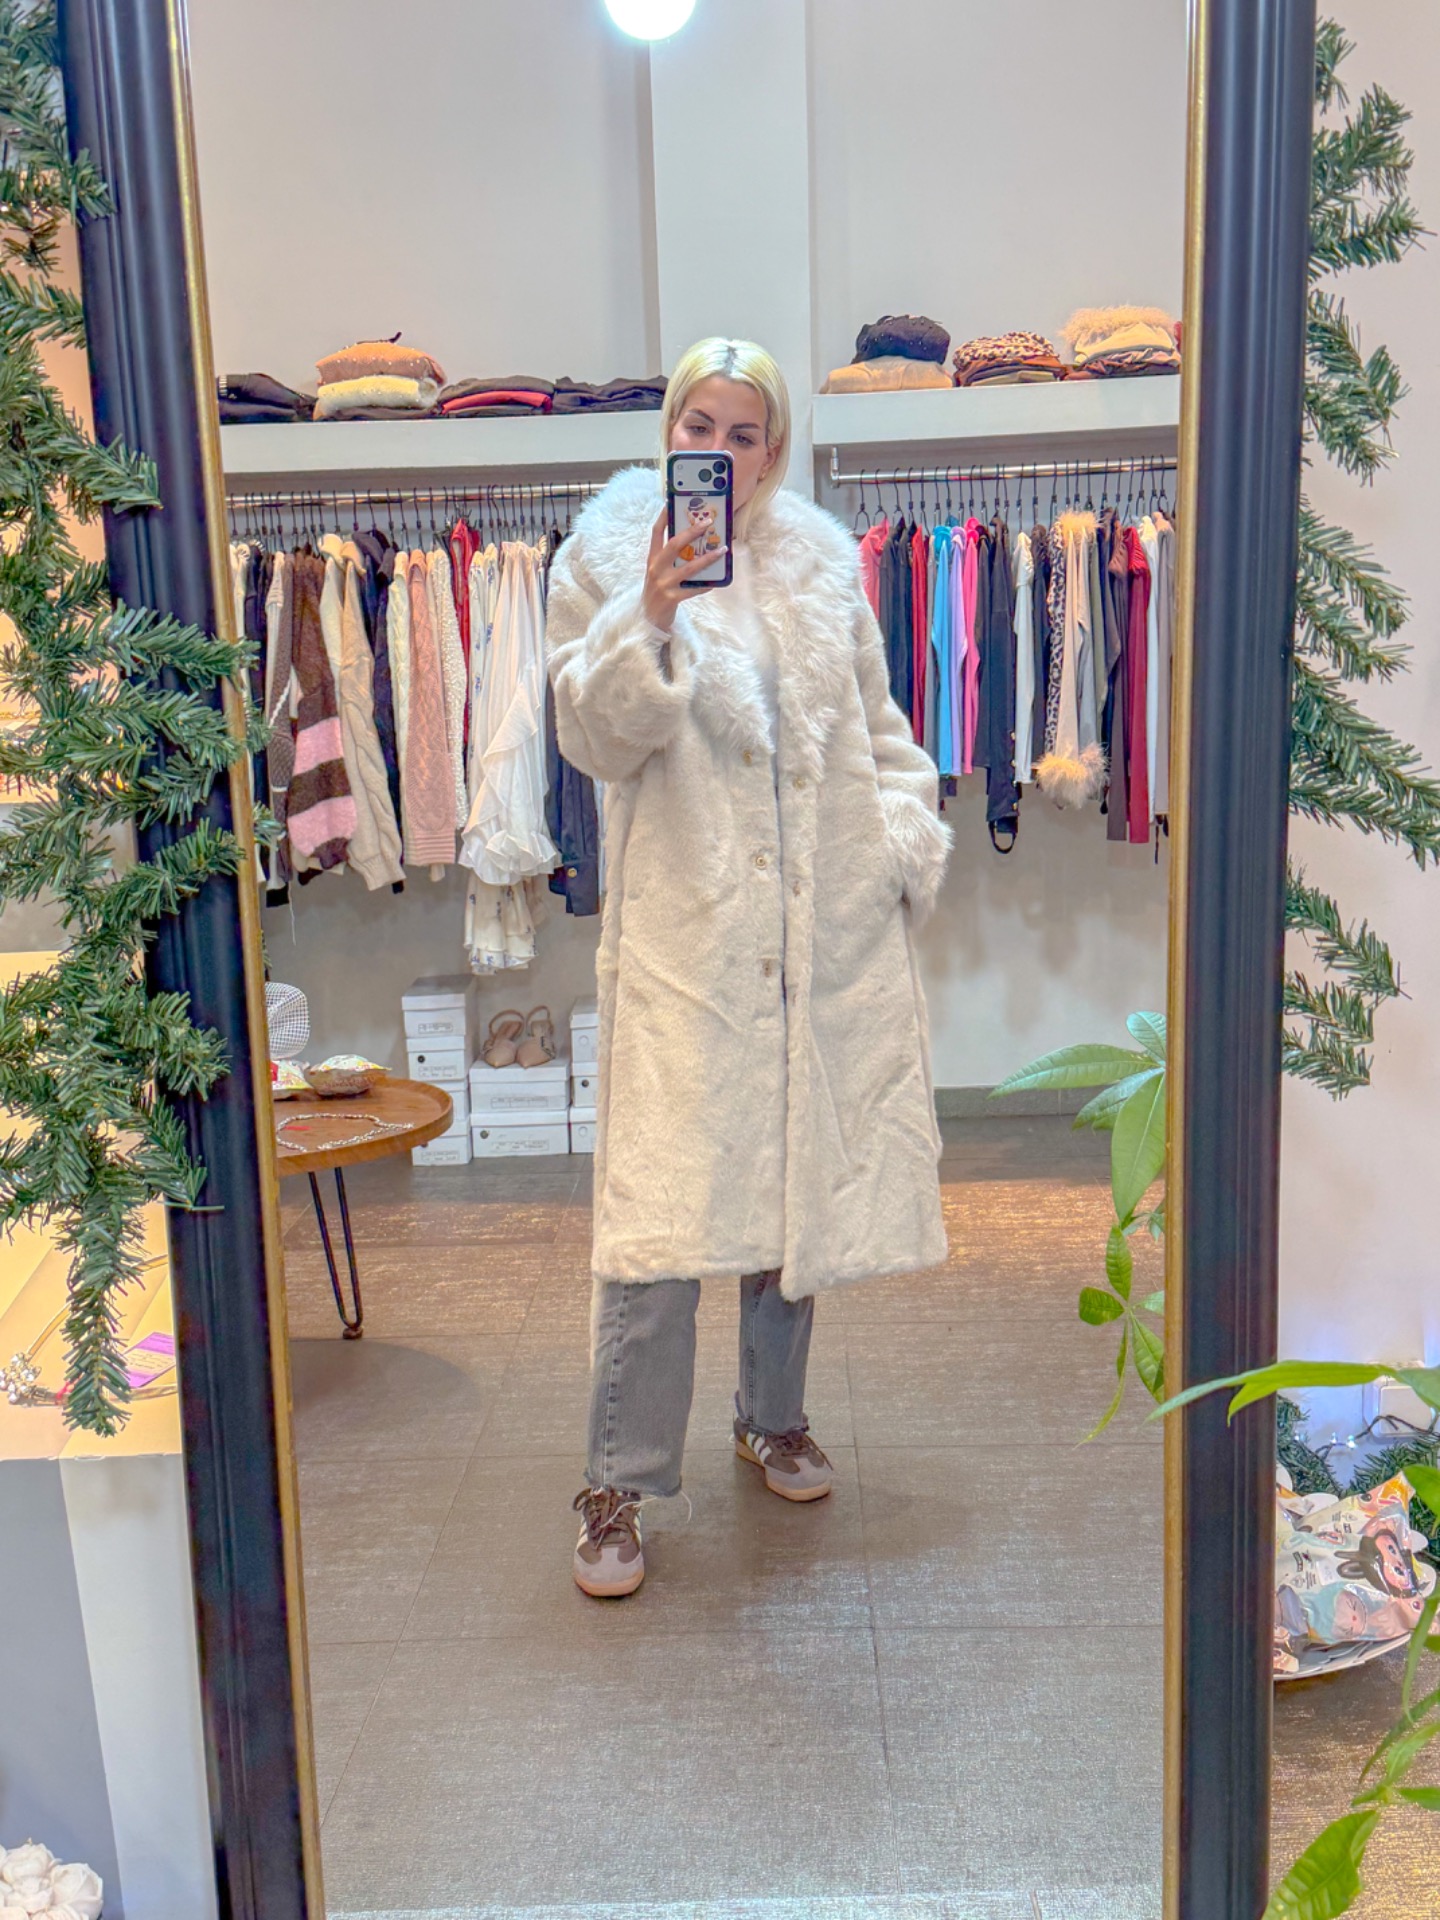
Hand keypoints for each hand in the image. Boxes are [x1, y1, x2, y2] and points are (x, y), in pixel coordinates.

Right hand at [643, 509, 717, 632]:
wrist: (649, 619)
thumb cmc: (659, 591)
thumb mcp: (659, 572)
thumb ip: (671, 558)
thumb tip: (696, 543)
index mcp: (652, 558)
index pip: (656, 532)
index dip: (664, 516)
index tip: (672, 502)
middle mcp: (656, 568)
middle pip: (674, 544)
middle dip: (692, 531)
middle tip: (708, 522)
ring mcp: (663, 584)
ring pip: (688, 567)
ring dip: (708, 557)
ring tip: (723, 550)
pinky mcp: (672, 598)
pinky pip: (693, 589)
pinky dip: (705, 584)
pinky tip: (716, 580)